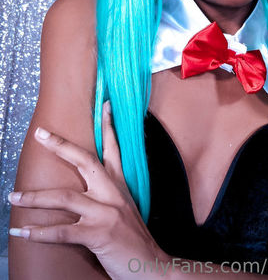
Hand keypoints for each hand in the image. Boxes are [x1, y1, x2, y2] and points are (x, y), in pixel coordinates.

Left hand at [8, 101, 170, 279]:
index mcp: (120, 186)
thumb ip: (109, 196)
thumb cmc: (135, 240)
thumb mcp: (126, 210)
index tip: (104, 104)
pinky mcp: (99, 235)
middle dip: (60, 146)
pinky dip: (39, 231)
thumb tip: (88, 189)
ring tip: (13, 197)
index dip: (108, 126)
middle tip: (40, 134)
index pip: (114, 149)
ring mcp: (106, 213)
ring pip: (64, 197)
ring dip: (34, 198)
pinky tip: (24, 231)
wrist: (153, 267)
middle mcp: (113, 194)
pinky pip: (62, 231)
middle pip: (85, 161)